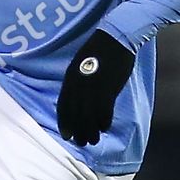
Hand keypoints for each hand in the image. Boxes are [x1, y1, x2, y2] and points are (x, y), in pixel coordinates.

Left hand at [56, 29, 134, 146]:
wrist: (116, 37)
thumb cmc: (99, 50)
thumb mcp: (80, 65)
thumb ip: (77, 82)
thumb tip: (77, 99)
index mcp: (70, 78)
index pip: (63, 105)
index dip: (64, 122)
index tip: (66, 135)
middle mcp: (79, 85)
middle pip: (75, 114)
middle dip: (77, 130)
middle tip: (80, 142)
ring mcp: (93, 87)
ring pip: (88, 115)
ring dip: (90, 130)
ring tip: (92, 140)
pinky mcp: (108, 87)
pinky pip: (104, 109)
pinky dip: (103, 121)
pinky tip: (104, 127)